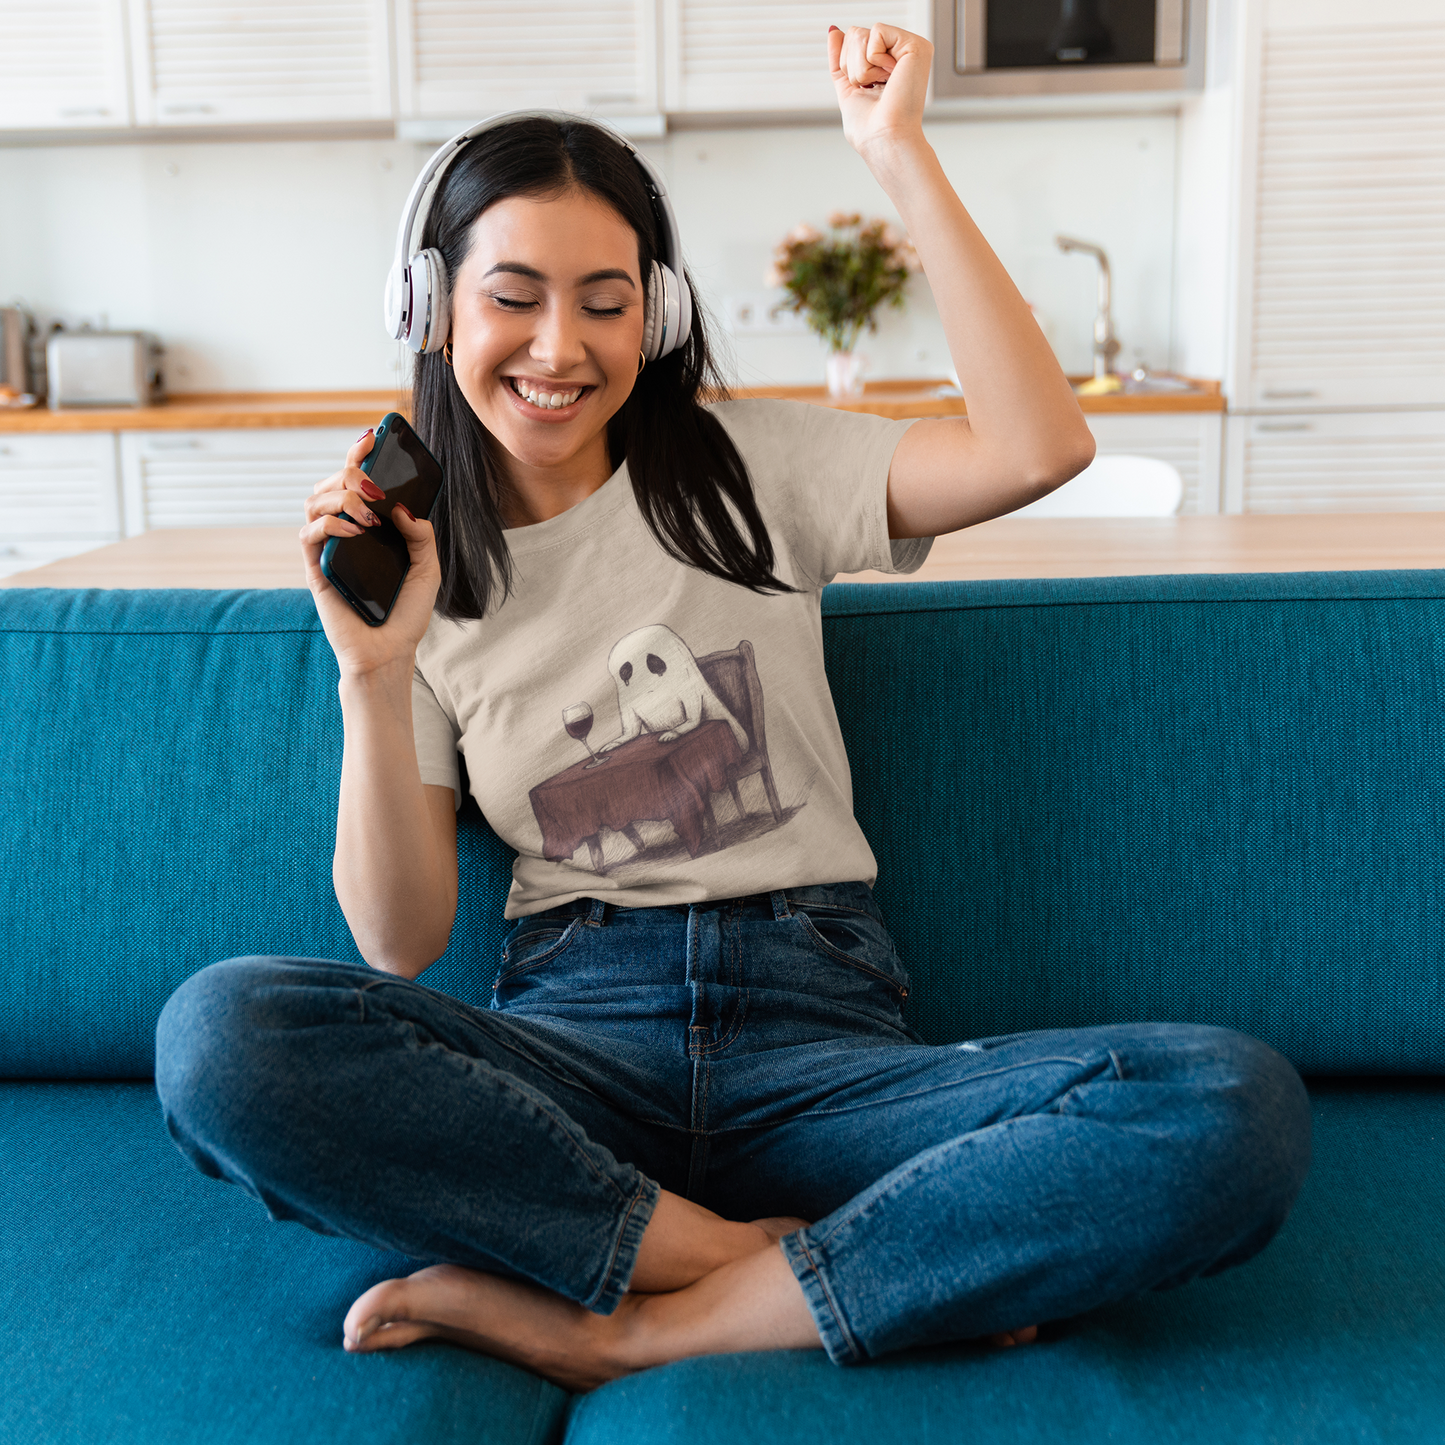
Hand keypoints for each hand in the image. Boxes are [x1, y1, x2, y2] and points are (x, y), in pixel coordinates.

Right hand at [300, 427, 442, 678]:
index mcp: (369, 526)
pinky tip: (355, 532)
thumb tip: (401, 506)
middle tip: (374, 485)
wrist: (390, 652)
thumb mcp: (428, 568)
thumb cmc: (406, 612)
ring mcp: (328, 549)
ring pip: (314, 501)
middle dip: (351, 472)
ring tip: (369, 515)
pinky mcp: (316, 569)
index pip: (357, 480)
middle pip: (331, 482)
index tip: (372, 436)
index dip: (358, 454)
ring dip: (341, 497)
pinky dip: (330, 524)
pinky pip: (309, 534)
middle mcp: (345, 532)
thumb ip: (421, 534)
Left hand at [827, 22, 931, 157]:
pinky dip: (873, 60)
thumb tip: (834, 31)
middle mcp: (900, 52)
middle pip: (854, 34)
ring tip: (882, 85)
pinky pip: (876, 32)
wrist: (884, 140)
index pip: (852, 42)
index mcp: (886, 62)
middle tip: (873, 88)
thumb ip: (840, 59)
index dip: (847, 66)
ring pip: (860, 33)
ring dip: (861, 68)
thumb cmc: (870, 128)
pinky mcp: (915, 45)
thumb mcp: (847, 88)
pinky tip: (890, 77)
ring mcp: (909, 47)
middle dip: (852, 66)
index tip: (867, 89)